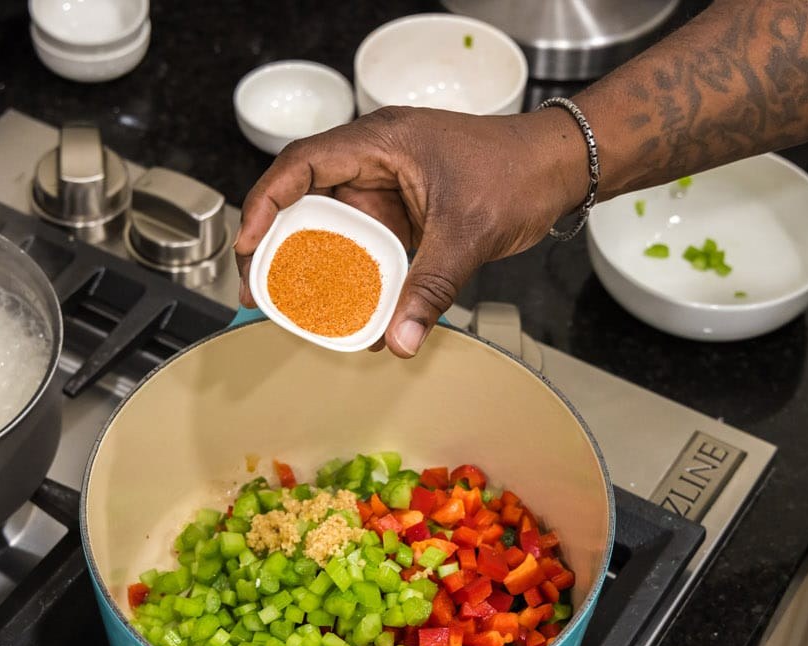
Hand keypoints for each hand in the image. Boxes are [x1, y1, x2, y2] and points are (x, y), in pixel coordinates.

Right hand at [234, 106, 587, 356]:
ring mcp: (387, 188)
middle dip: (277, 245)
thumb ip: (431, 288)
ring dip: (313, 266)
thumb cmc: (517, 171)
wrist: (558, 169)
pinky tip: (347, 310)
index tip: (249, 244)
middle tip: (260, 290)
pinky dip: (351, 276)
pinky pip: (364, 245)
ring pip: (332, 227)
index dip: (266, 202)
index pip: (303, 165)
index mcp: (381, 142)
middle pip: (304, 200)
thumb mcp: (468, 234)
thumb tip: (401, 339)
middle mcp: (375, 161)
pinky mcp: (401, 214)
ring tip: (293, 307)